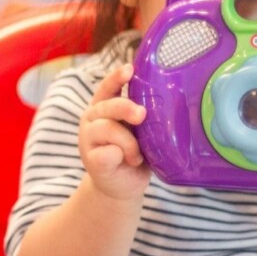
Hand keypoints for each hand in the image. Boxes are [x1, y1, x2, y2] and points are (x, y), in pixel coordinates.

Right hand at [80, 63, 150, 199]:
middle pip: (109, 106)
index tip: (130, 68)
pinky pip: (106, 153)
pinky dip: (119, 156)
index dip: (117, 76)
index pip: (109, 86)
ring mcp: (88, 139)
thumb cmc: (135, 153)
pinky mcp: (91, 160)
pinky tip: (125, 161)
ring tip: (137, 156)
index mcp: (105, 106)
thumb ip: (144, 118)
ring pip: (108, 129)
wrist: (122, 186)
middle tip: (142, 115)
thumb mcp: (140, 132)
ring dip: (128, 143)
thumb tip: (168, 105)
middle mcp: (93, 118)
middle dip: (126, 108)